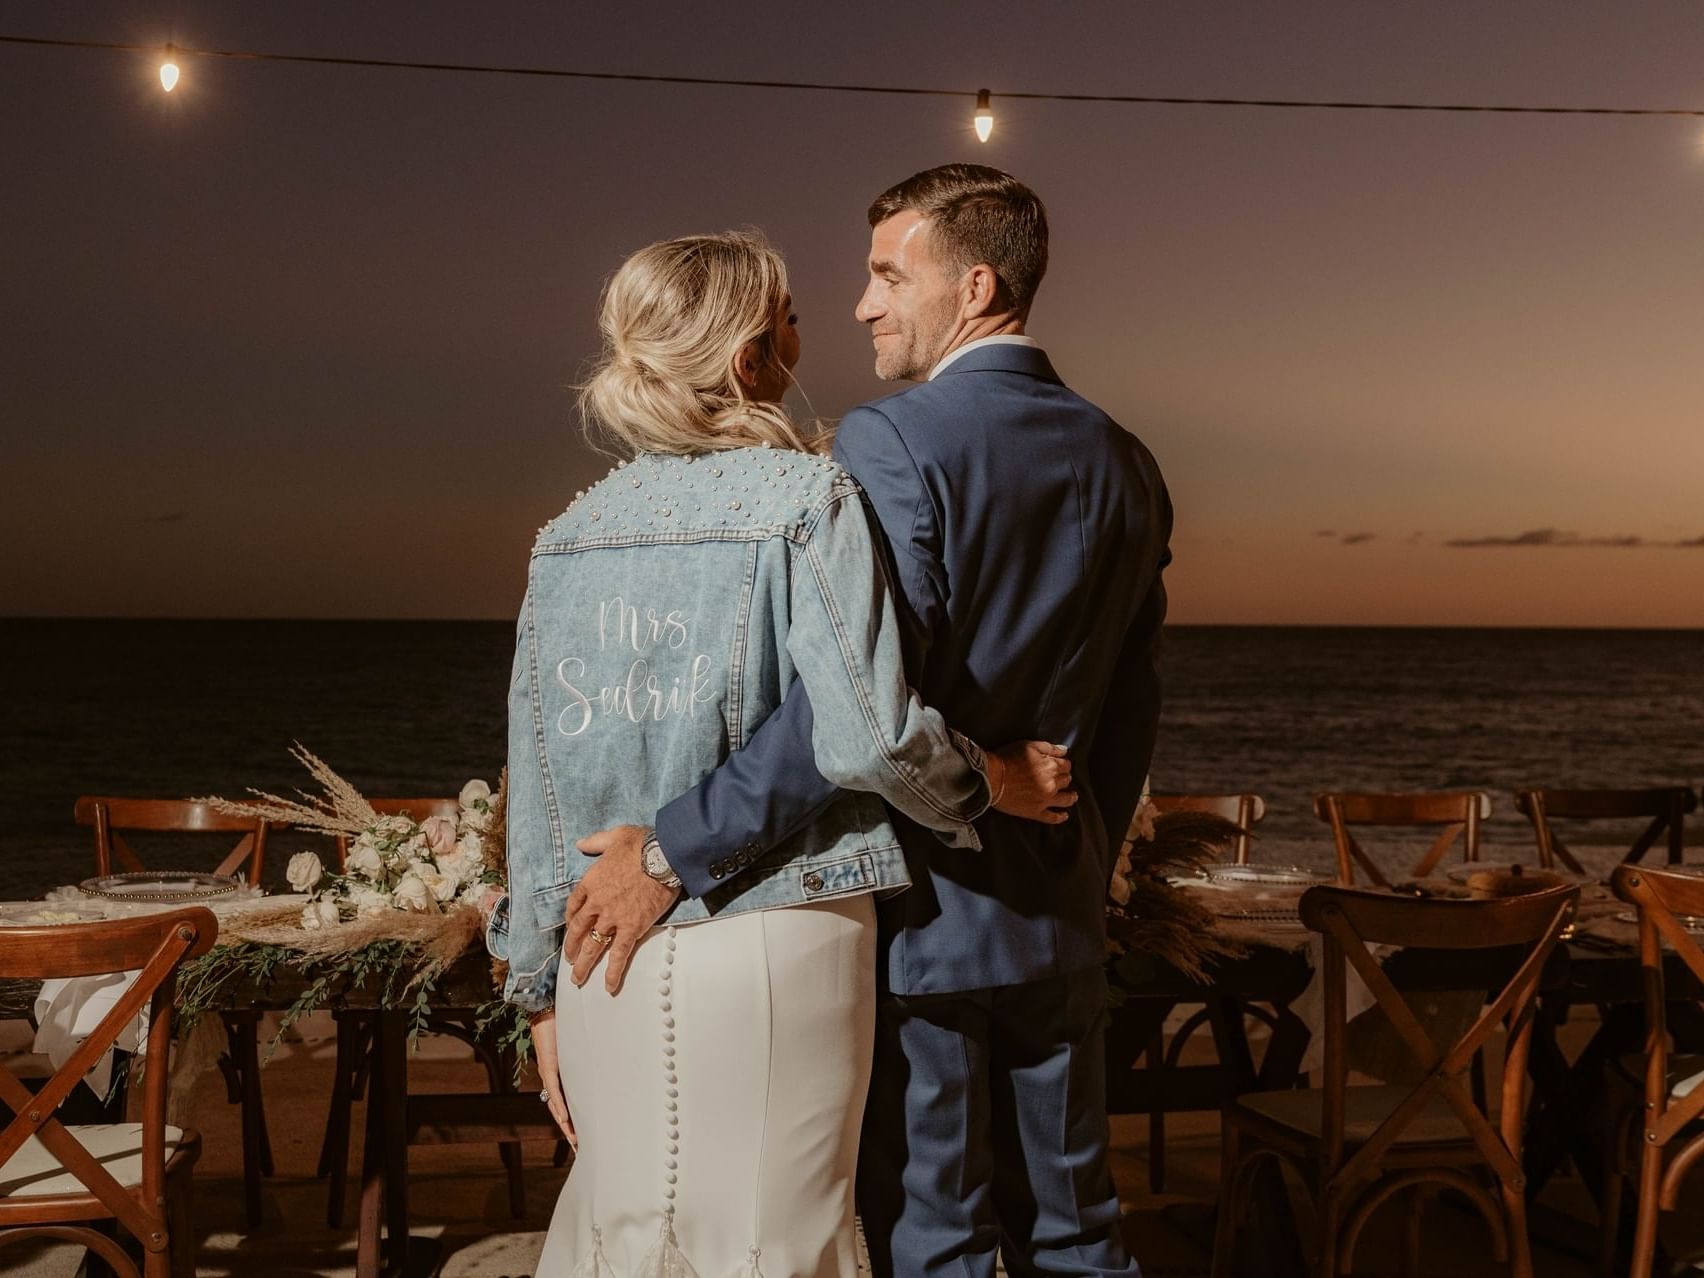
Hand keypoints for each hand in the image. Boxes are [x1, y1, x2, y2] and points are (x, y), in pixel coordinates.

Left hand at [529, 1009, 576, 1146]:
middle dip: (570, 1131)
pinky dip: (560, 1107)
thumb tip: (606, 1059)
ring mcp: (549, 1075)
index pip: (567, 1103)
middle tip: (580, 1148)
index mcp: (561, 1076)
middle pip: (560, 1111)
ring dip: (565, 1125)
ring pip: (556, 1107)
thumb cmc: (561, 1024)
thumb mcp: (578, 1044)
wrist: (545, 1009)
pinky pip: (554, 1092)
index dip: (574, 1121)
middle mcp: (552, 1079)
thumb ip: (587, 1053)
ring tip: (574, 1141)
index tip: (584, 1137)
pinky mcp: (548, 1067)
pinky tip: (565, 1120)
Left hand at [564, 824, 681, 993]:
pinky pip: (620, 954)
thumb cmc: (641, 843)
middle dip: (573, 947)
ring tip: (578, 979)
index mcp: (591, 882)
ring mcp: (613, 918)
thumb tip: (581, 843)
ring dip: (584, 965)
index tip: (572, 929)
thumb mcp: (613, 836)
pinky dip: (613, 971)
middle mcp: (597, 903)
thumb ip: (595, 842)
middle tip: (570, 960)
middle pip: (580, 930)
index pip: (575, 906)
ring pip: (594, 946)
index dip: (572, 920)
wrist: (663, 855)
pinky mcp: (632, 928)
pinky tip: (608, 986)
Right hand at [988, 741, 1076, 823]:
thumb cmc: (1007, 759)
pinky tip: (1064, 815)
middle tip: (1060, 777)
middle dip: (1064, 777)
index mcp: (1051, 767)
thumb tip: (1064, 750)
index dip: (1063, 764)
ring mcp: (1045, 800)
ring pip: (1066, 799)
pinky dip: (1060, 817)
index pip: (1066, 765)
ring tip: (1072, 796)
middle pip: (1066, 780)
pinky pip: (1052, 817)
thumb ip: (1049, 748)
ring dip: (1071, 797)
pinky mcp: (1035, 812)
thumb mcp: (1029, 746)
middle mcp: (1052, 784)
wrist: (990, 778)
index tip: (1060, 764)